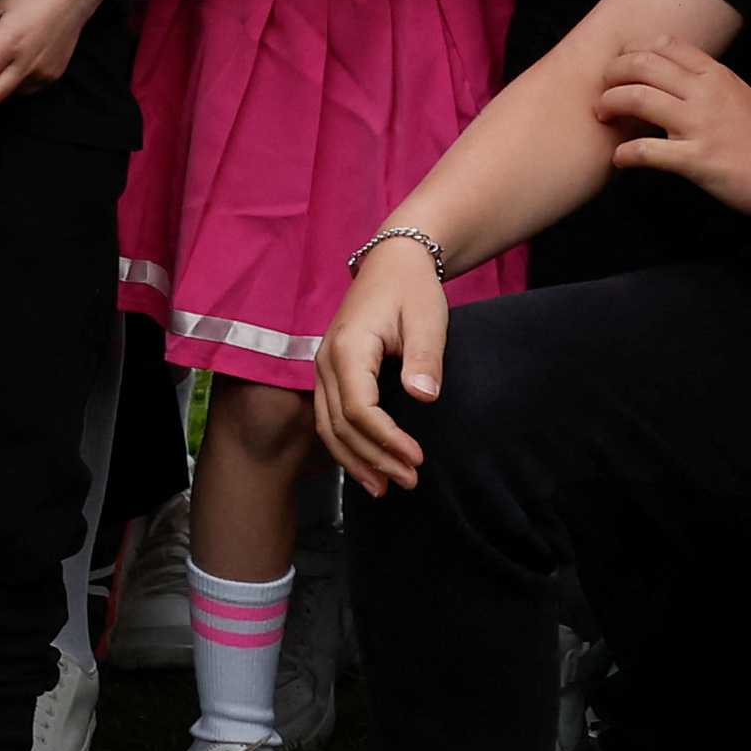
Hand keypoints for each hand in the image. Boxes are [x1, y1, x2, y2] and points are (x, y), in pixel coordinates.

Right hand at [316, 236, 447, 493]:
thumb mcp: (427, 320)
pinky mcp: (331, 372)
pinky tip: (368, 466)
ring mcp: (323, 367)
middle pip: (339, 423)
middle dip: (373, 458)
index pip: (358, 408)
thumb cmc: (412, 290)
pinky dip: (347, 446)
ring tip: (385, 488)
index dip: (386, 439)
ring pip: (328, 425)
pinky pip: (329, 417)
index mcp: (348, 347)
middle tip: (409, 482)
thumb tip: (423, 398)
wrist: (394, 262)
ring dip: (355, 460)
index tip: (417, 459)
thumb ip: (424, 359)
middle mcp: (326, 360)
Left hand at [592, 38, 750, 216]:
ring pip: (636, 97)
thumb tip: (664, 77)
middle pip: (640, 63)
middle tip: (603, 89)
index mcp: (715, 74)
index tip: (619, 65)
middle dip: (611, 74)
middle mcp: (705, 92)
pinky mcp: (697, 160)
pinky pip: (646, 150)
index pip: (663, 44)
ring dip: (609, 105)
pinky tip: (620, 158)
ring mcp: (700, 125)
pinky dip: (624, 154)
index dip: (630, 50)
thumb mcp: (737, 94)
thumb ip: (703, 82)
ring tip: (603, 116)